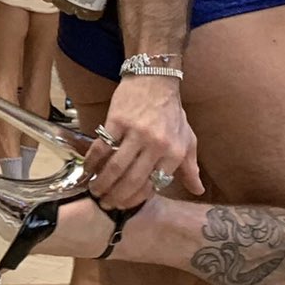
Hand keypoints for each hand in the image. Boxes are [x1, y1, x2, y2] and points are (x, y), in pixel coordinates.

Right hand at [85, 75, 200, 210]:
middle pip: (132, 180)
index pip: (152, 185)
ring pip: (115, 167)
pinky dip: (91, 161)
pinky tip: (87, 169)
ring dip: (102, 183)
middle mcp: (156, 145)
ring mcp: (136, 132)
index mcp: (174, 152)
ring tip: (94, 190)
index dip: (135, 199)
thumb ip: (190, 166)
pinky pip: (101, 147)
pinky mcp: (117, 121)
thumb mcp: (187, 139)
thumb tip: (197, 190)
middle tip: (105, 203)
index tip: (123, 205)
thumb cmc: (171, 112)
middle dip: (116, 196)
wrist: (155, 80)